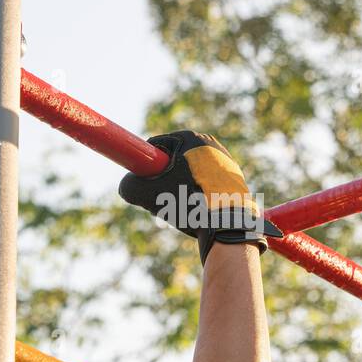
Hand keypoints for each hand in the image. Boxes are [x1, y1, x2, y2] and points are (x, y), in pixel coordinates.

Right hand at [118, 131, 281, 262]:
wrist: (228, 223)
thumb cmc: (189, 202)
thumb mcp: (148, 193)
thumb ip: (129, 186)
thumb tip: (127, 186)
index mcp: (192, 138)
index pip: (156, 145)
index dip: (145, 164)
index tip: (143, 182)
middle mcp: (211, 145)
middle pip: (173, 161)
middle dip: (163, 180)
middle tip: (160, 199)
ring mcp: (226, 163)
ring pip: (188, 176)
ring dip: (178, 191)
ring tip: (181, 208)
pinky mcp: (235, 181)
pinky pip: (205, 186)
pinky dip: (196, 198)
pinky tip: (198, 213)